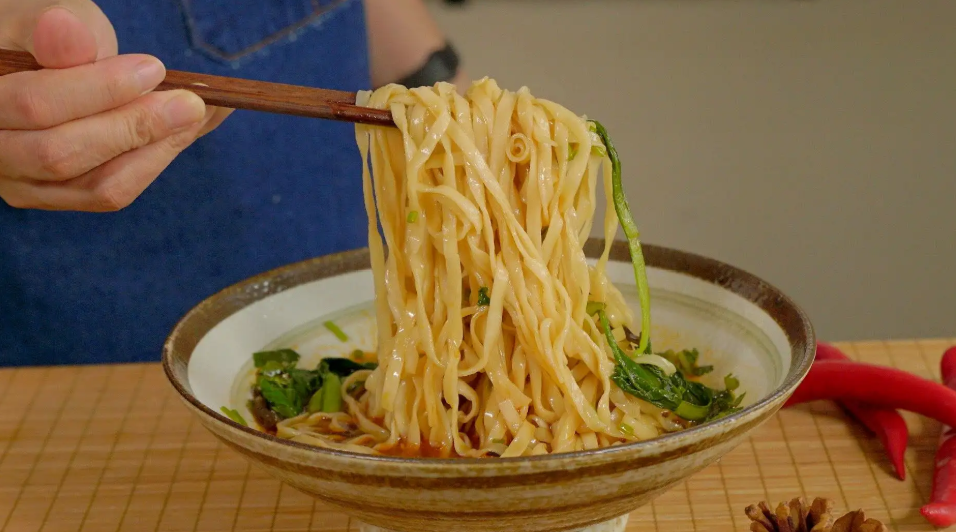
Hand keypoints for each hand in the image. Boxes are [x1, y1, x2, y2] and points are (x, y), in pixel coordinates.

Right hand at [0, 1, 232, 210]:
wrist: (38, 63)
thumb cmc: (38, 35)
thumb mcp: (40, 14)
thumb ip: (53, 29)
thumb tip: (64, 32)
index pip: (35, 105)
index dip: (100, 89)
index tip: (152, 69)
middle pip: (61, 156)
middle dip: (134, 127)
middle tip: (189, 102)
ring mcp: (20, 182)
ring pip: (94, 186)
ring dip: (153, 151)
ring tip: (192, 116)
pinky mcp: (57, 196)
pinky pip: (109, 192)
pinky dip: (152, 163)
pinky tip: (181, 133)